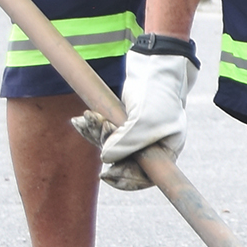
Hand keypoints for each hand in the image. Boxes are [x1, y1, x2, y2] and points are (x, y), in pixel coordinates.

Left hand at [87, 49, 197, 190]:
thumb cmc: (156, 95)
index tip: (107, 175)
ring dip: (96, 134)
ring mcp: (138, 134)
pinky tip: (80, 121)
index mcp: (166, 150)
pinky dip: (92, 127)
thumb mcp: (144, 122)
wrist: (154, 66)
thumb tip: (106, 160)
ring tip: (87, 118)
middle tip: (100, 127)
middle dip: (107, 149)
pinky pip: (105, 133)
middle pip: (125, 162)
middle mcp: (153, 145)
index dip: (126, 180)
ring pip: (111, 147)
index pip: (147, 177)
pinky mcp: (125, 122)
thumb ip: (126, 144)